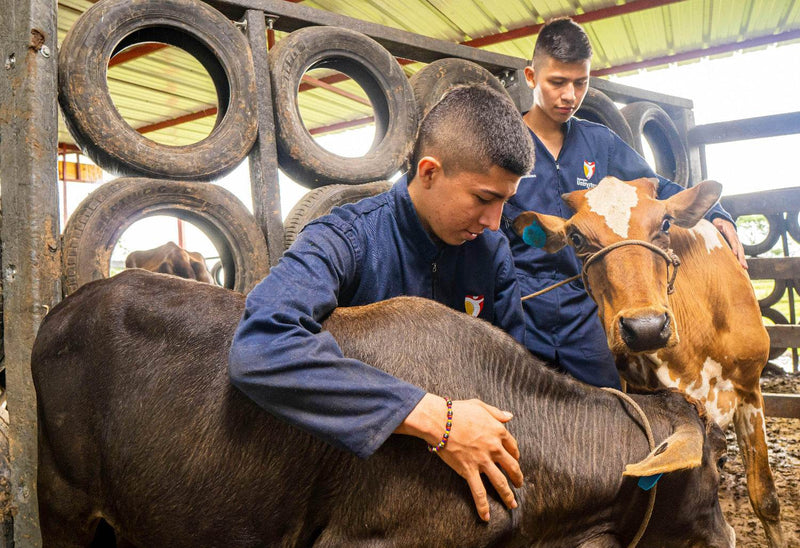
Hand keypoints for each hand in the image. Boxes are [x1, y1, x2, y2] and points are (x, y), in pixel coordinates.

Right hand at [396, 394, 522, 520]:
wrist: (440, 421)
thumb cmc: (458, 410)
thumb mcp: (480, 406)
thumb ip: (496, 413)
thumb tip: (509, 416)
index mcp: (498, 432)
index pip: (512, 446)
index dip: (515, 454)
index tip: (515, 459)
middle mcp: (494, 448)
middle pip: (511, 467)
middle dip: (517, 477)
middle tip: (519, 484)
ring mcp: (483, 461)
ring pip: (500, 482)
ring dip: (508, 495)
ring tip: (512, 503)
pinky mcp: (469, 471)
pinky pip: (479, 492)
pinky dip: (483, 506)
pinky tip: (486, 517)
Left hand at [712, 218, 747, 269]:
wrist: (724, 223)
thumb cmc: (719, 224)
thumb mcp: (717, 223)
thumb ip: (716, 225)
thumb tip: (715, 225)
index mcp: (731, 233)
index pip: (733, 240)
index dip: (734, 247)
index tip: (734, 253)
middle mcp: (736, 239)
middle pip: (740, 248)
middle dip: (741, 257)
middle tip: (743, 265)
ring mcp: (737, 243)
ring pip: (741, 252)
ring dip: (743, 260)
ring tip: (745, 268)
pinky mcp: (736, 246)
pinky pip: (739, 253)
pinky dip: (741, 259)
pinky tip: (742, 266)